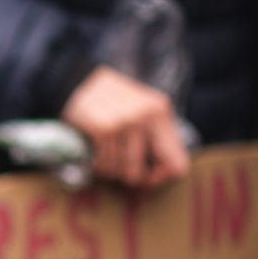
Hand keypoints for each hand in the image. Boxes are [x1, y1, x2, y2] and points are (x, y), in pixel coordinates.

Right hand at [61, 66, 189, 188]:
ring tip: (106, 154)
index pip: (177, 163)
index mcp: (161, 113)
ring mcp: (124, 123)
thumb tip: (161, 176)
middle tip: (121, 167)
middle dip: (128, 176)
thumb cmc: (114, 103)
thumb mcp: (144, 112)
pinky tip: (95, 151)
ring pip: (120, 171)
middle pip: (140, 173)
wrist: (80, 82)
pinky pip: (103, 164)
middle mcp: (146, 117)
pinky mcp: (103, 129)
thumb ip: (158, 139)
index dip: (161, 177)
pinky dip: (97, 163)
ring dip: (109, 168)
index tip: (149, 175)